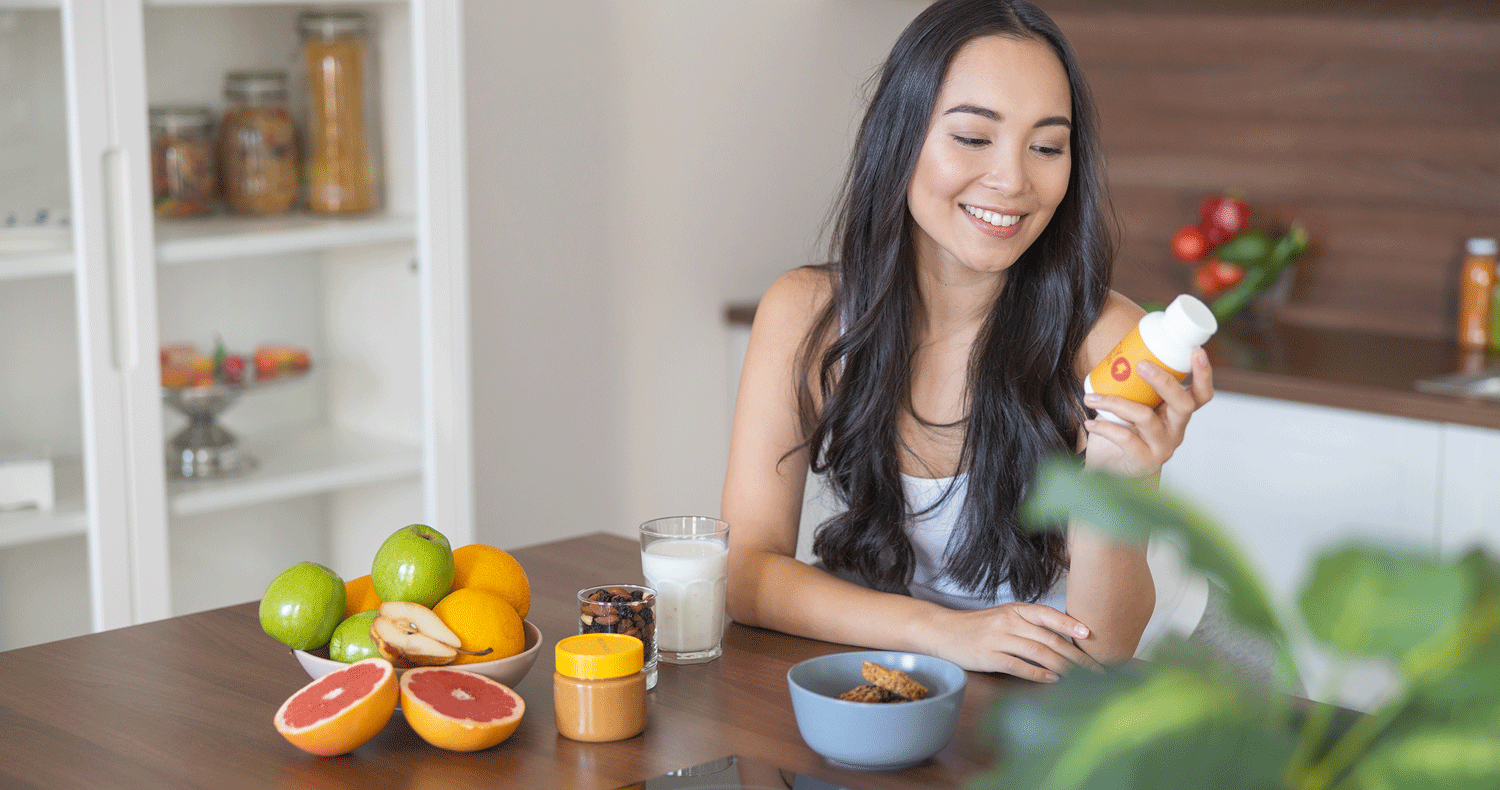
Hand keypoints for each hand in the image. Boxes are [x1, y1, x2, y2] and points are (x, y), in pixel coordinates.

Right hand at [926, 602, 1104, 681]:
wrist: (943, 631)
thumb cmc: (978, 626)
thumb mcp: (1004, 617)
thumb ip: (1029, 625)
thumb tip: (1063, 640)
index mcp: (1015, 609)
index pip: (1047, 614)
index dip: (1069, 623)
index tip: (1090, 634)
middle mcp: (1009, 622)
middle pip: (1049, 638)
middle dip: (1076, 656)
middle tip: (1096, 669)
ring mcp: (998, 639)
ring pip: (1038, 653)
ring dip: (1063, 667)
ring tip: (1081, 679)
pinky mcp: (989, 657)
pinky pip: (1018, 666)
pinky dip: (1038, 674)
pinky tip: (1052, 680)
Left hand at [1082, 349, 1213, 477]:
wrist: (1107, 472)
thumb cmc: (1119, 434)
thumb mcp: (1129, 407)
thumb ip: (1130, 386)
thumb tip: (1116, 351)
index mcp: (1176, 414)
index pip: (1201, 395)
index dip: (1204, 374)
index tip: (1197, 351)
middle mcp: (1175, 431)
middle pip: (1183, 404)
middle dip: (1164, 381)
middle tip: (1141, 365)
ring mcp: (1162, 448)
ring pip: (1146, 418)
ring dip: (1116, 403)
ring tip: (1091, 397)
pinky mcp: (1145, 462)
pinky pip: (1126, 439)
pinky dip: (1105, 427)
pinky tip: (1090, 422)